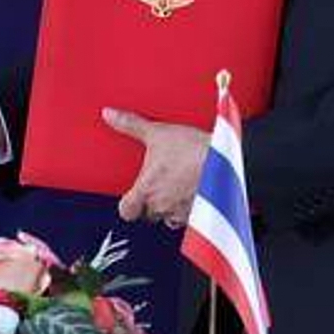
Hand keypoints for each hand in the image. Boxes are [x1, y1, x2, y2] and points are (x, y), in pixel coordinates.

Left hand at [102, 108, 204, 226]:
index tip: (131, 196)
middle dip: (150, 203)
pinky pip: (189, 218)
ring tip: (177, 188)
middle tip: (157, 186)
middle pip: (148, 215)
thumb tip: (110, 115)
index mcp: (147, 190)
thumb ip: (131, 125)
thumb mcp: (157, 132)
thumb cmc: (191, 150)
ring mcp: (181, 213)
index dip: (127, 204)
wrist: (224, 163)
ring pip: (169, 218)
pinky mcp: (200, 215)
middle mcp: (162, 206)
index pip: (126, 211)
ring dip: (170, 207)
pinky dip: (190, 208)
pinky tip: (195, 193)